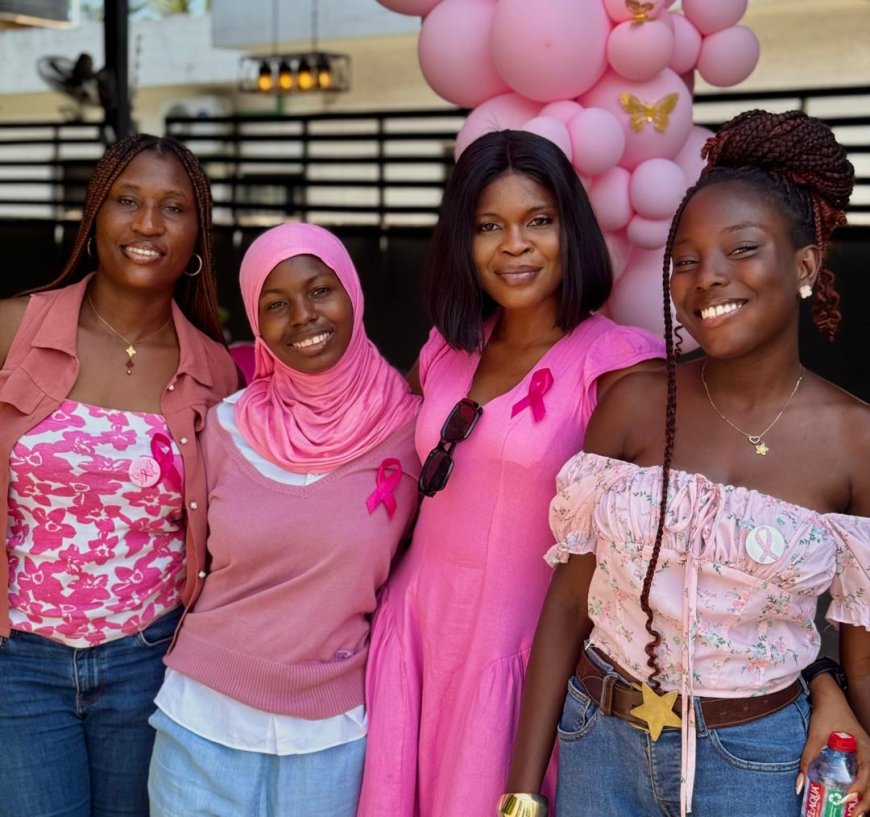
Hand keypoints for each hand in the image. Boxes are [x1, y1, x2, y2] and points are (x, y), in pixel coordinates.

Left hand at [800, 674, 869, 814]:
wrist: (830, 697)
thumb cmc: (825, 714)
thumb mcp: (815, 736)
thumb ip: (807, 759)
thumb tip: (799, 785)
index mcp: (864, 747)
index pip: (867, 773)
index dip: (859, 788)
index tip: (847, 797)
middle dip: (865, 802)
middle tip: (852, 815)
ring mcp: (868, 756)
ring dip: (866, 799)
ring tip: (855, 813)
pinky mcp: (862, 757)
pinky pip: (866, 777)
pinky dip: (863, 791)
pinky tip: (853, 801)